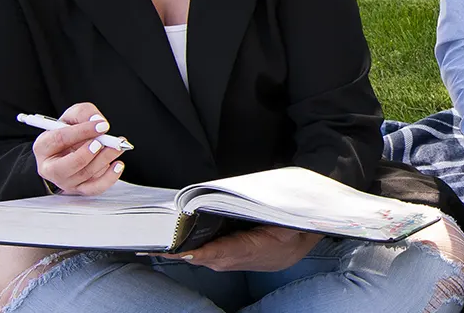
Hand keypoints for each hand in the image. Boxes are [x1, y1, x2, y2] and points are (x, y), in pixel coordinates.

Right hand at [33, 102, 124, 195]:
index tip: (102, 126)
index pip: (60, 139)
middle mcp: (50, 168)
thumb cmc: (70, 132)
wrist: (71, 148)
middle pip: (68, 165)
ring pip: (85, 174)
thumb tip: (97, 121)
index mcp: (43, 147)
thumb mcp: (72, 116)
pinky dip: (109, 178)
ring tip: (117, 147)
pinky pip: (95, 188)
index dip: (82, 131)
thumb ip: (83, 113)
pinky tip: (118, 165)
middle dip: (88, 153)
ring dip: (105, 159)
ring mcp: (65, 181)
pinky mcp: (80, 189)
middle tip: (102, 142)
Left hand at [154, 226, 321, 271]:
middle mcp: (244, 258)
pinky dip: (196, 252)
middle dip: (183, 252)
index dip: (200, 253)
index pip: (223, 252)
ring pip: (208, 259)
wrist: (307, 240)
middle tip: (156, 244)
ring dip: (186, 253)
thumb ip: (271, 214)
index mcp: (257, 249)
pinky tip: (182, 244)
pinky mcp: (237, 258)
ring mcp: (239, 260)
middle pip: (208, 258)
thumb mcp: (290, 220)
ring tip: (162, 244)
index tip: (178, 251)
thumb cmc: (298, 225)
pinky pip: (213, 257)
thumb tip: (249, 202)